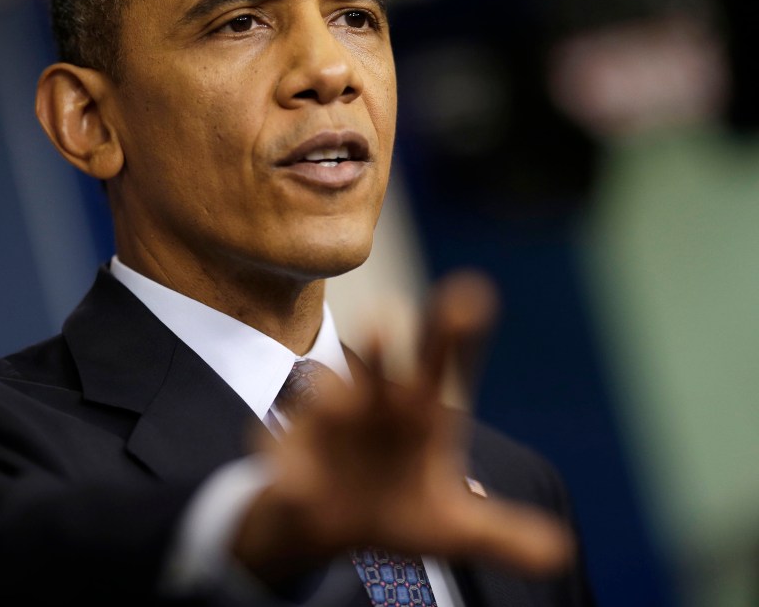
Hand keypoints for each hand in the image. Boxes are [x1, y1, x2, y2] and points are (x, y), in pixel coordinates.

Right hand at [232, 271, 574, 583]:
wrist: (327, 521)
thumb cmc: (396, 506)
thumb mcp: (454, 529)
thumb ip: (502, 533)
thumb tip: (561, 553)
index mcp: (420, 411)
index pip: (441, 364)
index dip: (457, 334)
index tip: (472, 294)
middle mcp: (375, 404)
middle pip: (384, 368)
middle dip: (386, 347)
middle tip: (389, 315)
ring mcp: (330, 425)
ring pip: (331, 400)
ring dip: (335, 395)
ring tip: (344, 395)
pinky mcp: (289, 455)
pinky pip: (285, 458)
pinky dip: (288, 468)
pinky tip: (297, 484)